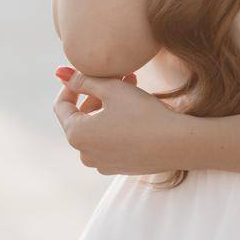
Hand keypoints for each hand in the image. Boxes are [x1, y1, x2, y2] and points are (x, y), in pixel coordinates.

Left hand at [53, 67, 192, 175]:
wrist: (177, 144)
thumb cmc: (142, 113)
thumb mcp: (111, 89)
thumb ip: (83, 80)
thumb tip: (61, 74)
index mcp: (76, 135)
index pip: (61, 105)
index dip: (71, 84)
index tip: (86, 72)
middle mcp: (84, 154)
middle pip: (80, 117)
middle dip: (96, 94)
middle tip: (119, 77)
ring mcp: (102, 164)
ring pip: (96, 129)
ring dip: (108, 108)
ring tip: (131, 88)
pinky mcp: (119, 167)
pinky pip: (109, 142)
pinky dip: (115, 125)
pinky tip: (136, 113)